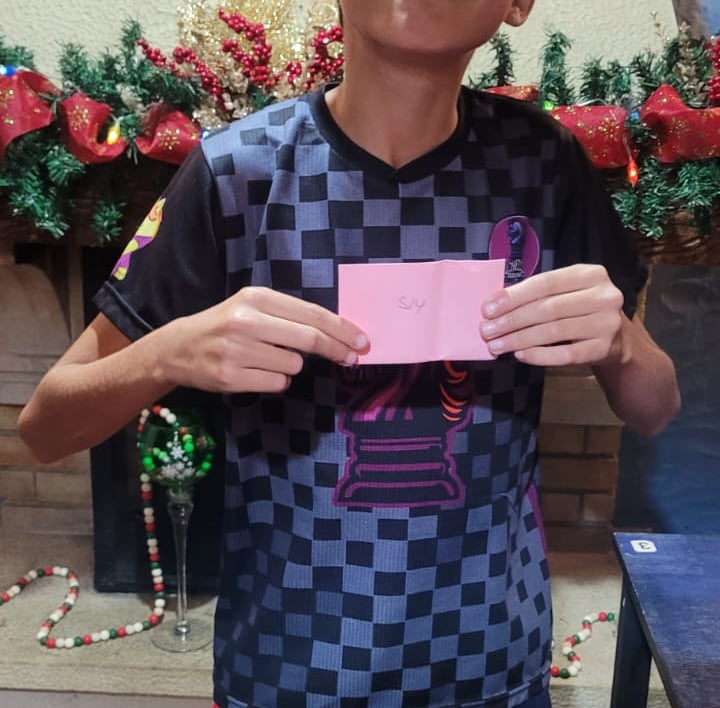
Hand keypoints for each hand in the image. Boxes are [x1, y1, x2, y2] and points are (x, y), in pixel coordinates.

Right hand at [164, 287, 368, 392]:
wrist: (178, 348)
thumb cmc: (225, 325)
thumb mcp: (253, 308)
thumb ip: (289, 315)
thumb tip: (338, 332)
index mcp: (257, 297)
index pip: (311, 314)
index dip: (342, 329)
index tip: (362, 341)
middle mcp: (247, 321)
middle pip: (309, 339)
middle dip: (336, 350)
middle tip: (353, 358)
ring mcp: (238, 350)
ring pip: (294, 365)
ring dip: (291, 366)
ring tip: (265, 359)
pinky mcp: (232, 377)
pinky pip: (277, 383)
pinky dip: (276, 381)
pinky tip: (256, 372)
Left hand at [480, 264, 627, 366]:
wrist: (615, 337)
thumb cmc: (579, 310)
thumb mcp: (566, 293)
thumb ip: (536, 294)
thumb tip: (493, 307)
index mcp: (590, 274)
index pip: (545, 283)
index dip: (513, 296)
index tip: (487, 309)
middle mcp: (604, 296)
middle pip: (548, 308)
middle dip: (512, 320)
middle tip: (487, 330)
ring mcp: (607, 323)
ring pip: (554, 331)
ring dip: (519, 339)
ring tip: (496, 345)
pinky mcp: (604, 348)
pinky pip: (565, 355)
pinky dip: (539, 355)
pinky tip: (520, 355)